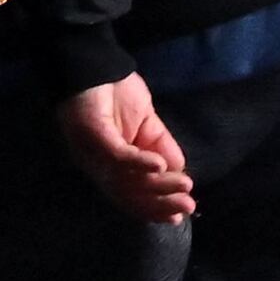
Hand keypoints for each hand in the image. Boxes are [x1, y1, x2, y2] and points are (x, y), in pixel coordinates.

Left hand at [57, 75, 194, 225]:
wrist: (94, 65)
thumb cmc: (116, 93)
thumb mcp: (147, 124)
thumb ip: (160, 147)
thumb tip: (180, 171)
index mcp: (111, 167)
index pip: (131, 197)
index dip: (155, 208)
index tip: (180, 215)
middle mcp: (99, 167)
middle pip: (128, 196)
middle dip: (159, 203)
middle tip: (187, 206)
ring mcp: (93, 153)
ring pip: (125, 180)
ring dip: (156, 185)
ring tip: (183, 186)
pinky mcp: (92, 135)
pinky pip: (117, 156)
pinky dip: (139, 163)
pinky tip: (160, 165)